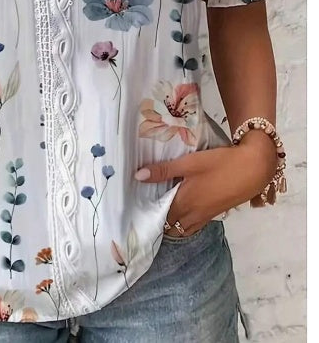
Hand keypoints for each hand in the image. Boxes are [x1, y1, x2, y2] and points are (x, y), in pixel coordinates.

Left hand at [135, 130, 277, 236]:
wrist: (254, 169)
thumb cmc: (220, 164)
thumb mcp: (189, 163)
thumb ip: (164, 170)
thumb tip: (138, 176)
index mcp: (184, 204)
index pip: (159, 218)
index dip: (147, 213)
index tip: (136, 206)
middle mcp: (193, 215)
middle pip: (170, 225)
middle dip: (158, 219)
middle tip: (146, 206)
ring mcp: (206, 216)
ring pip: (182, 227)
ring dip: (171, 221)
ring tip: (161, 208)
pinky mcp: (216, 213)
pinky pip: (194, 224)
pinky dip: (185, 221)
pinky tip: (183, 206)